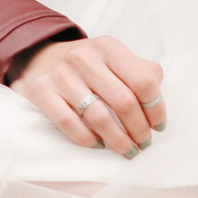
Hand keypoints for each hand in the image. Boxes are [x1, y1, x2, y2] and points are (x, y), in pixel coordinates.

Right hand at [8, 36, 164, 155]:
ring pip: (98, 117)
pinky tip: (98, 145)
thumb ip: (141, 71)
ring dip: (118, 140)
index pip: (144, 81)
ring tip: (127, 150)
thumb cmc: (86, 64)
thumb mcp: (113, 57)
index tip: (158, 126)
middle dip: (139, 129)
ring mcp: (61, 75)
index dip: (156, 109)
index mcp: (108, 48)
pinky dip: (87, 140)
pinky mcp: (42, 91)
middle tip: (143, 143)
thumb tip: (158, 100)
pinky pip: (69, 123)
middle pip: (124, 102)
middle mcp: (84, 58)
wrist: (39, 57)